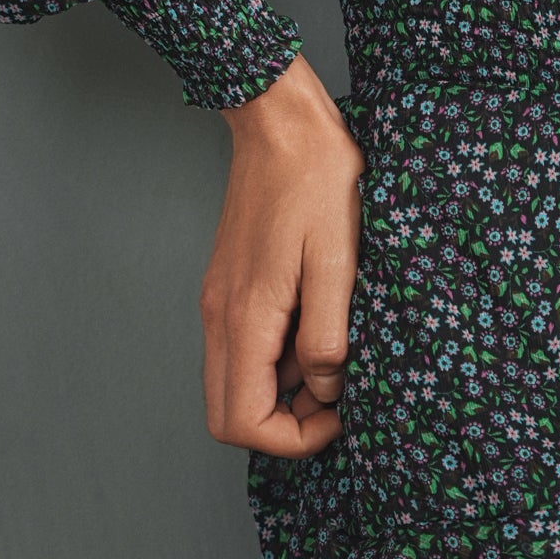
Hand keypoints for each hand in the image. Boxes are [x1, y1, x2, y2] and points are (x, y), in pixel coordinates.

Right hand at [200, 51, 364, 457]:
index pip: (241, 424)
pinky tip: (317, 323)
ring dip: (282, 390)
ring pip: (236, 382)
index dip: (292, 439)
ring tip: (335, 353)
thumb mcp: (339, 258)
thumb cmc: (316, 178)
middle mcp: (219, 317)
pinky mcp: (230, 284)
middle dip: (284, 425)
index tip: (340, 414)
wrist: (281, 120)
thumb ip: (328, 333)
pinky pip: (243, 347)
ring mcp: (220, 300)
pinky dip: (277, 357)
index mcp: (245, 317)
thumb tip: (325, 388)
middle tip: (336, 397)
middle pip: (229, 414)